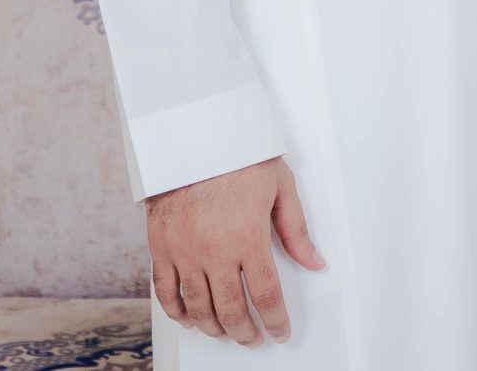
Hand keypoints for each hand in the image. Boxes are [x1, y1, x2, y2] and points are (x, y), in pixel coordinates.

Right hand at [147, 156, 326, 344]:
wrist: (194, 137)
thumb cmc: (239, 157)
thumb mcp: (280, 187)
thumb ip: (296, 230)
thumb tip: (314, 262)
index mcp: (248, 237)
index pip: (266, 295)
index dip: (275, 320)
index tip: (280, 332)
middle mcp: (215, 251)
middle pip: (231, 309)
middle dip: (246, 331)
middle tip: (253, 339)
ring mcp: (185, 251)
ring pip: (199, 306)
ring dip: (215, 327)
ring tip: (226, 332)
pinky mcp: (161, 247)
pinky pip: (166, 291)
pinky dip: (178, 311)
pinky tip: (190, 318)